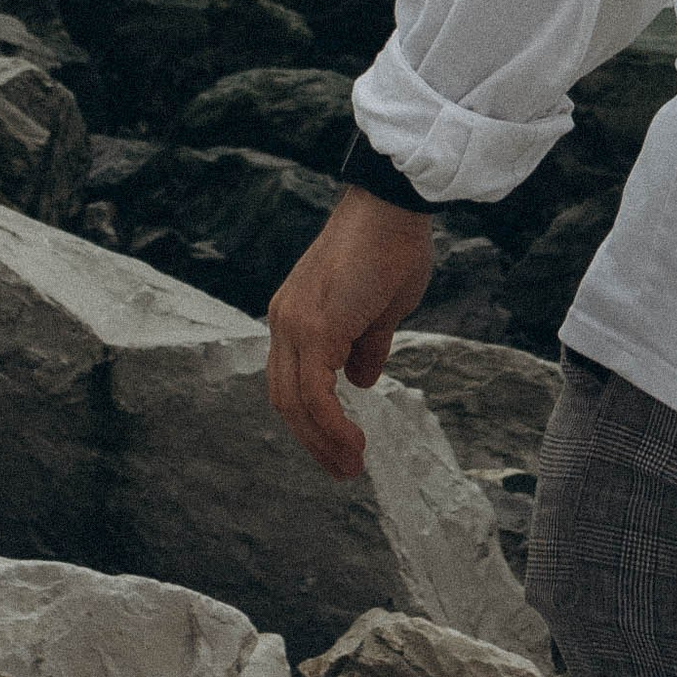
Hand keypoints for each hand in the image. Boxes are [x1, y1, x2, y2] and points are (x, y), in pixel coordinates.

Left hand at [264, 184, 438, 479]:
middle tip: (343, 470)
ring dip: (322, 442)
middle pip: (285, 398)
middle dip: (313, 442)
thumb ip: (364, 346)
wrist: (391, 206)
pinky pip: (315, 393)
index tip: (338, 448)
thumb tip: (360, 381)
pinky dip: (331, 425)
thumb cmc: (392, 247)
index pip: (290, 382)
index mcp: (295, 315)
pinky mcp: (314, 326)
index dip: (311, 421)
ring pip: (295, 401)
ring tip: (352, 466)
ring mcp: (294, 322)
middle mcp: (284, 320)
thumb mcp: (379, 311)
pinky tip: (354, 443)